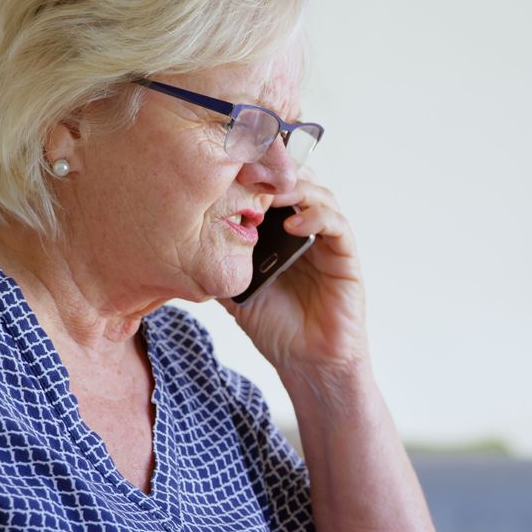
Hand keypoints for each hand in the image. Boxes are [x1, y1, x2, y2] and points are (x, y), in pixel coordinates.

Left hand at [217, 168, 368, 375]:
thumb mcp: (236, 287)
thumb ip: (220, 260)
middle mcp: (307, 231)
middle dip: (280, 172)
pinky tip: (293, 226)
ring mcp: (328, 242)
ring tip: (272, 196)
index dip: (260, 173)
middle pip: (302, 181)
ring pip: (322, 196)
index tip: (235, 168)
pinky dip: (318, 218)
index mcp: (282, 233)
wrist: (305, 362)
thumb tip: (185, 238)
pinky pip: (337, 226)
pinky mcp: (345, 258)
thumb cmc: (275, 327)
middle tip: (255, 173)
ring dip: (298, 189)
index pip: (275, 188)